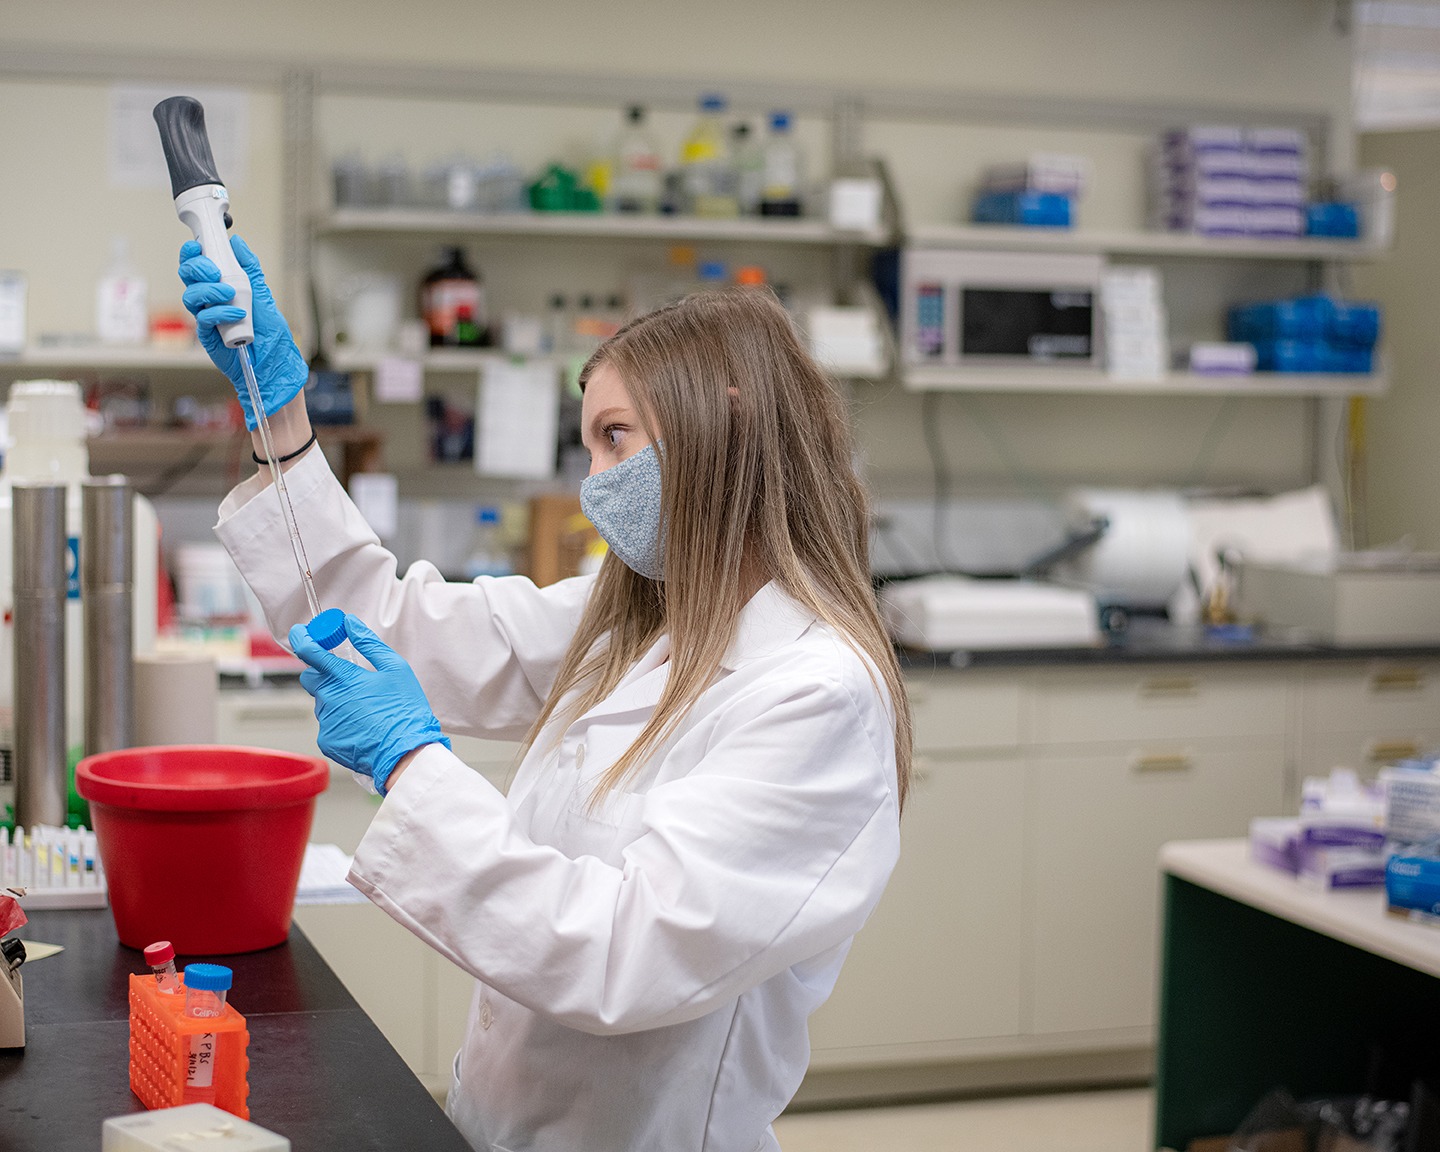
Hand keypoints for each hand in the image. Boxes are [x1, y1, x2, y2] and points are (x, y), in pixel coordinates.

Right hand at [177, 235, 308, 429]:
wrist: (274, 363)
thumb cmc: (269, 332)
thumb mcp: (263, 294)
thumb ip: (250, 269)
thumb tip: (236, 242)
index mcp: (220, 287)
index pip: (197, 265)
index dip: (192, 253)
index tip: (197, 245)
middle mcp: (209, 300)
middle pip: (188, 277)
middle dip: (196, 268)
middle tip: (214, 271)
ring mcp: (206, 317)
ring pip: (190, 296)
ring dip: (208, 290)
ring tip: (230, 294)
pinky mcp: (207, 335)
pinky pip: (202, 318)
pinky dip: (217, 312)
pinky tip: (236, 314)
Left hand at [288, 614, 450, 794]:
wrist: (405, 753)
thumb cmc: (405, 711)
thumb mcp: (396, 669)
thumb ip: (369, 644)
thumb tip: (350, 624)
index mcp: (344, 677)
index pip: (309, 652)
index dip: (302, 638)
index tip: (300, 633)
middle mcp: (329, 698)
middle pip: (311, 678)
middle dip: (323, 673)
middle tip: (347, 678)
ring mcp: (326, 721)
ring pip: (323, 702)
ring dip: (336, 700)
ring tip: (365, 709)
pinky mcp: (327, 740)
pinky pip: (328, 724)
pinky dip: (340, 722)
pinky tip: (362, 725)